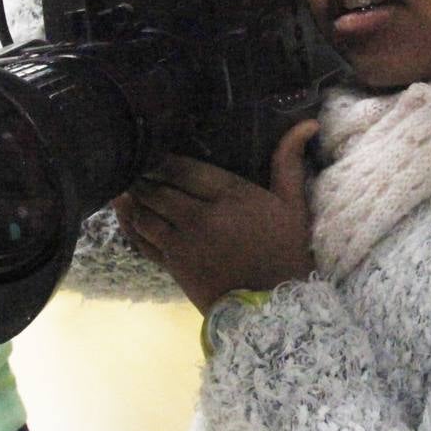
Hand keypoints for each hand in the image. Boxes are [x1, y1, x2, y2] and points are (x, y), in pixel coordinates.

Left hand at [113, 119, 318, 313]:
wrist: (277, 309)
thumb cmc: (288, 252)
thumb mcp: (294, 204)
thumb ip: (289, 160)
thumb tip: (308, 121)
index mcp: (231, 195)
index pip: (182, 169)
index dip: (161, 159)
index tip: (151, 150)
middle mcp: (202, 216)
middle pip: (158, 188)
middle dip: (142, 176)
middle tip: (129, 163)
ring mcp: (184, 243)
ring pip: (145, 212)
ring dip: (132, 198)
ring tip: (123, 183)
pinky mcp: (174, 266)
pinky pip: (142, 240)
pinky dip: (129, 224)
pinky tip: (124, 211)